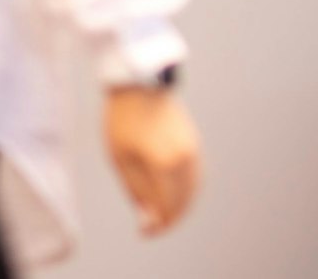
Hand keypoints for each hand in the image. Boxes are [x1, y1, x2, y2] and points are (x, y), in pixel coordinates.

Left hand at [105, 86, 199, 236]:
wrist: (139, 84)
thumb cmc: (123, 122)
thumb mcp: (121, 160)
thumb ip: (137, 193)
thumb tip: (149, 222)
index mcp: (164, 164)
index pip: (167, 208)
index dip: (157, 226)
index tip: (143, 232)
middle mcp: (184, 159)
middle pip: (183, 202)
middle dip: (169, 218)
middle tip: (151, 226)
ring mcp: (192, 150)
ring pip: (193, 190)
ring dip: (181, 206)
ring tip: (162, 213)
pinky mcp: (194, 143)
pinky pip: (196, 176)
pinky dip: (187, 190)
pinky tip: (174, 194)